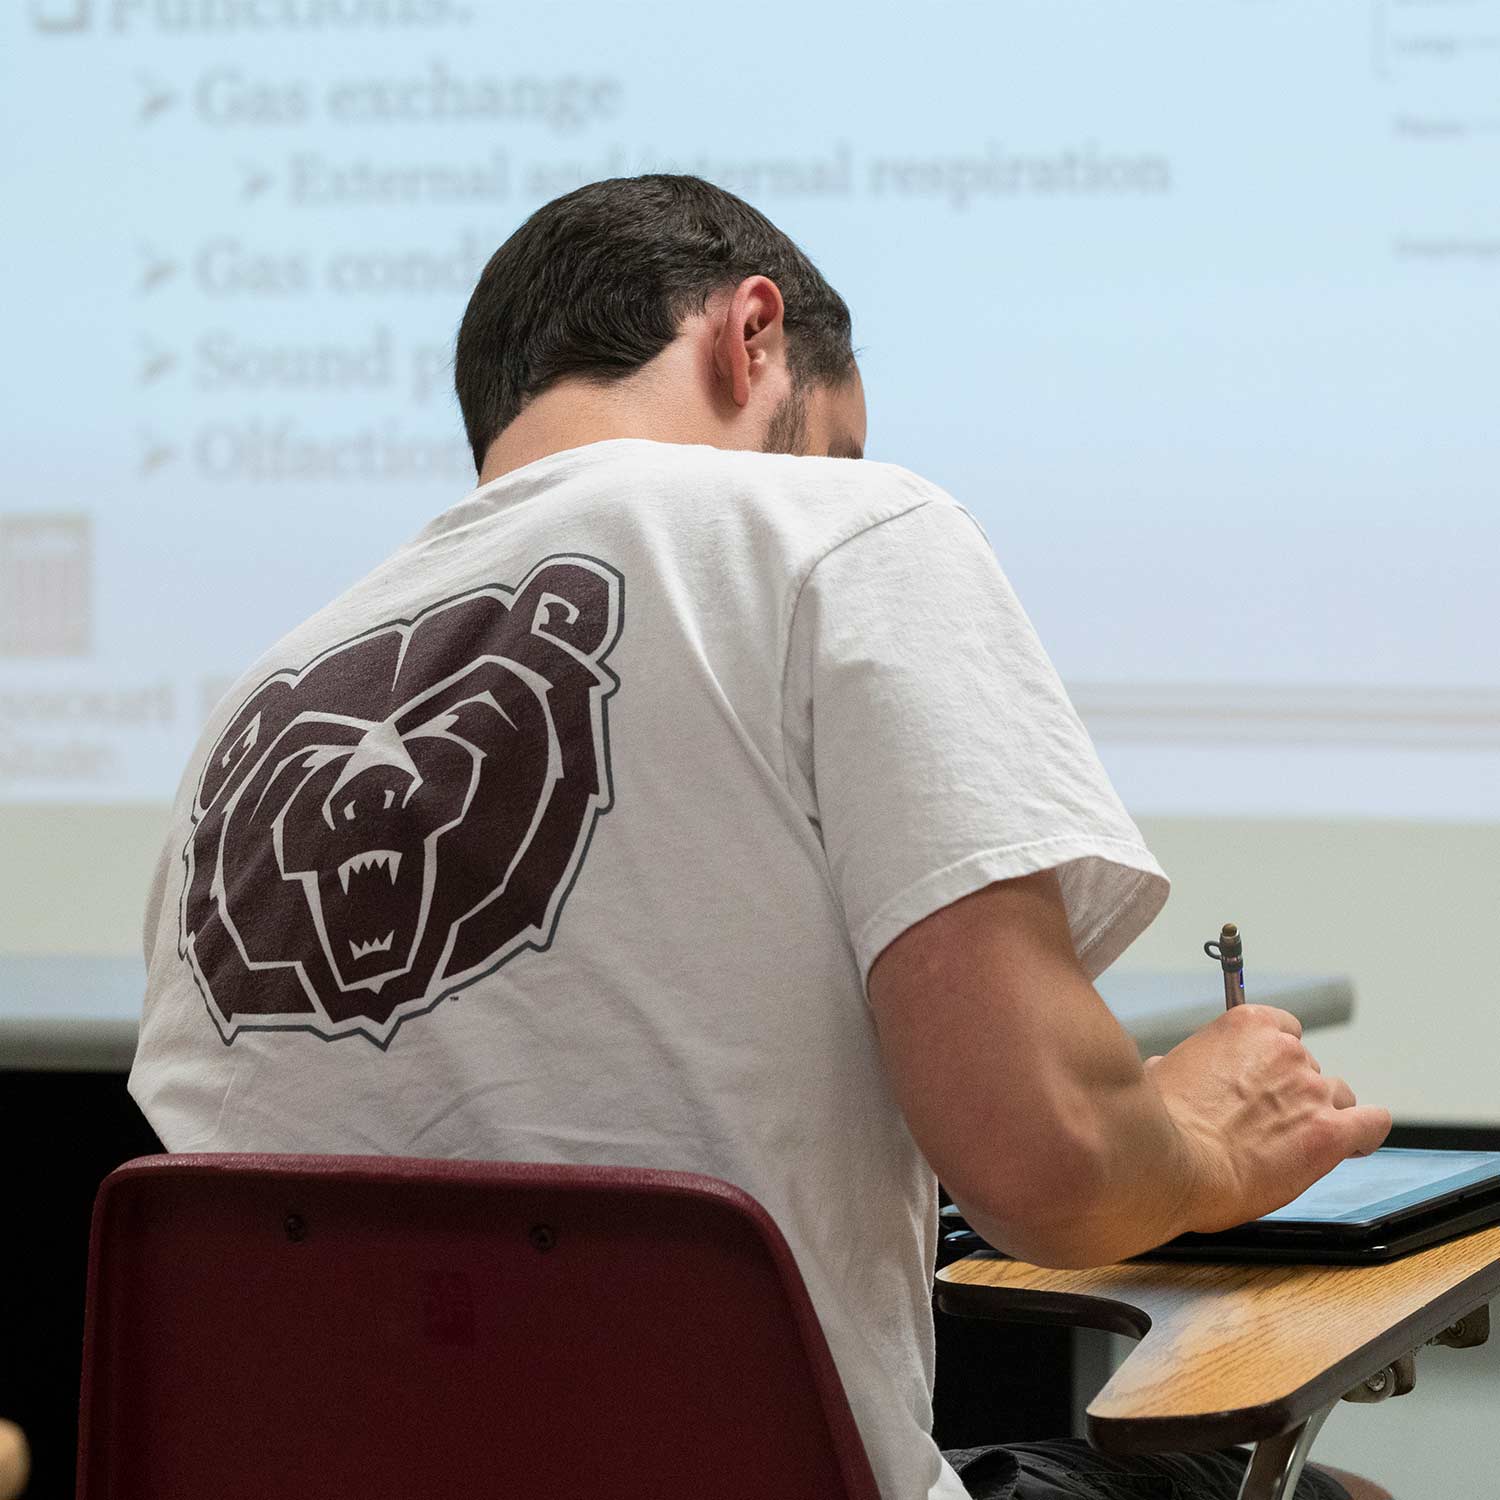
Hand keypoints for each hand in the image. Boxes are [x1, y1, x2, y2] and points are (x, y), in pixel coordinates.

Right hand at [1145, 1004, 1391, 1233]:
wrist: (1173, 1163)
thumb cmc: (1163, 1121)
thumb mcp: (1162, 1073)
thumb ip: (1184, 1066)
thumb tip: (1171, 1072)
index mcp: (1247, 1026)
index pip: (1283, 1030)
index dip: (1274, 1061)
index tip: (1265, 1081)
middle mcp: (1286, 1051)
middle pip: (1308, 1067)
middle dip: (1293, 1094)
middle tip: (1267, 1123)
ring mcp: (1312, 1092)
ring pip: (1338, 1096)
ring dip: (1322, 1114)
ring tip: (1297, 1142)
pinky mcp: (1331, 1133)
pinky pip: (1371, 1125)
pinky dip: (1364, 1134)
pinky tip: (1353, 1144)